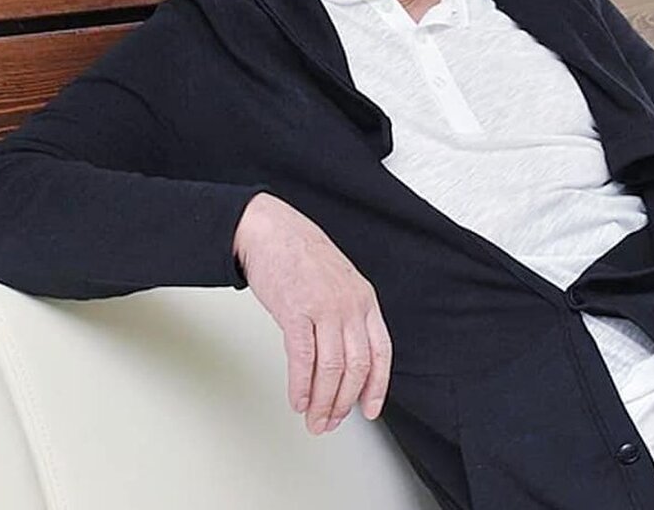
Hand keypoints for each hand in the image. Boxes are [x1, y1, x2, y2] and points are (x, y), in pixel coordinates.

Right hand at [233, 192, 391, 434]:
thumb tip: (347, 359)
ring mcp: (324, 309)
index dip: (377, 387)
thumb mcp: (341, 283)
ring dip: (322, 402)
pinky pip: (303, 360)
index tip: (369, 410)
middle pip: (356, 368)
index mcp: (365, 300)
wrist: (271, 230)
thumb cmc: (302, 256)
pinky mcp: (295, 312)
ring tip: (313, 419)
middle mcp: (350, 306)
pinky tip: (297, 400)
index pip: (381, 353)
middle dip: (344, 403)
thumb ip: (348, 316)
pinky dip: (301, 386)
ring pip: (331, 370)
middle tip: (330, 422)